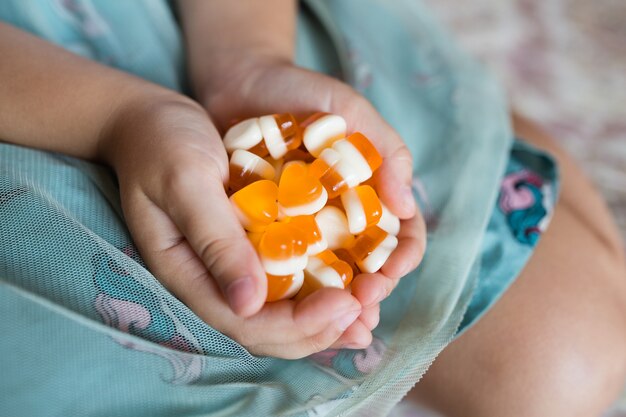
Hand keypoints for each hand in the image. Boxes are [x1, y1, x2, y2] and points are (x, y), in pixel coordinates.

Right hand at [99, 95, 362, 357]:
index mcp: (190, 274)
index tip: (347, 303)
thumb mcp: (185, 182)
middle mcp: (214, 280)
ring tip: (369, 313)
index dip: (300, 323)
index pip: (247, 323)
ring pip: (282, 312)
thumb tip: (250, 304)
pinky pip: (287, 280)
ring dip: (326, 319)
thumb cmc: (161, 143)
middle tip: (367, 314)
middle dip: (322, 329)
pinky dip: (321, 287)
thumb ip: (215, 240)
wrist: (148, 121)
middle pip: (270, 329)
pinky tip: (353, 282)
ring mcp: (231, 266)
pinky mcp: (248, 246)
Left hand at [199, 58, 426, 347]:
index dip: (401, 256)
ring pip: (329, 278)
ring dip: (337, 305)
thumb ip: (385, 150)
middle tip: (361, 306)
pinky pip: (284, 268)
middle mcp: (342, 218)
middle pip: (367, 266)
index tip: (392, 270)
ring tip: (336, 323)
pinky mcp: (268, 232)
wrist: (239, 81)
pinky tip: (294, 309)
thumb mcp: (349, 110)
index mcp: (370, 192)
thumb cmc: (300, 90)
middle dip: (371, 291)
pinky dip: (293, 292)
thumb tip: (408, 207)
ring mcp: (305, 229)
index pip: (401, 235)